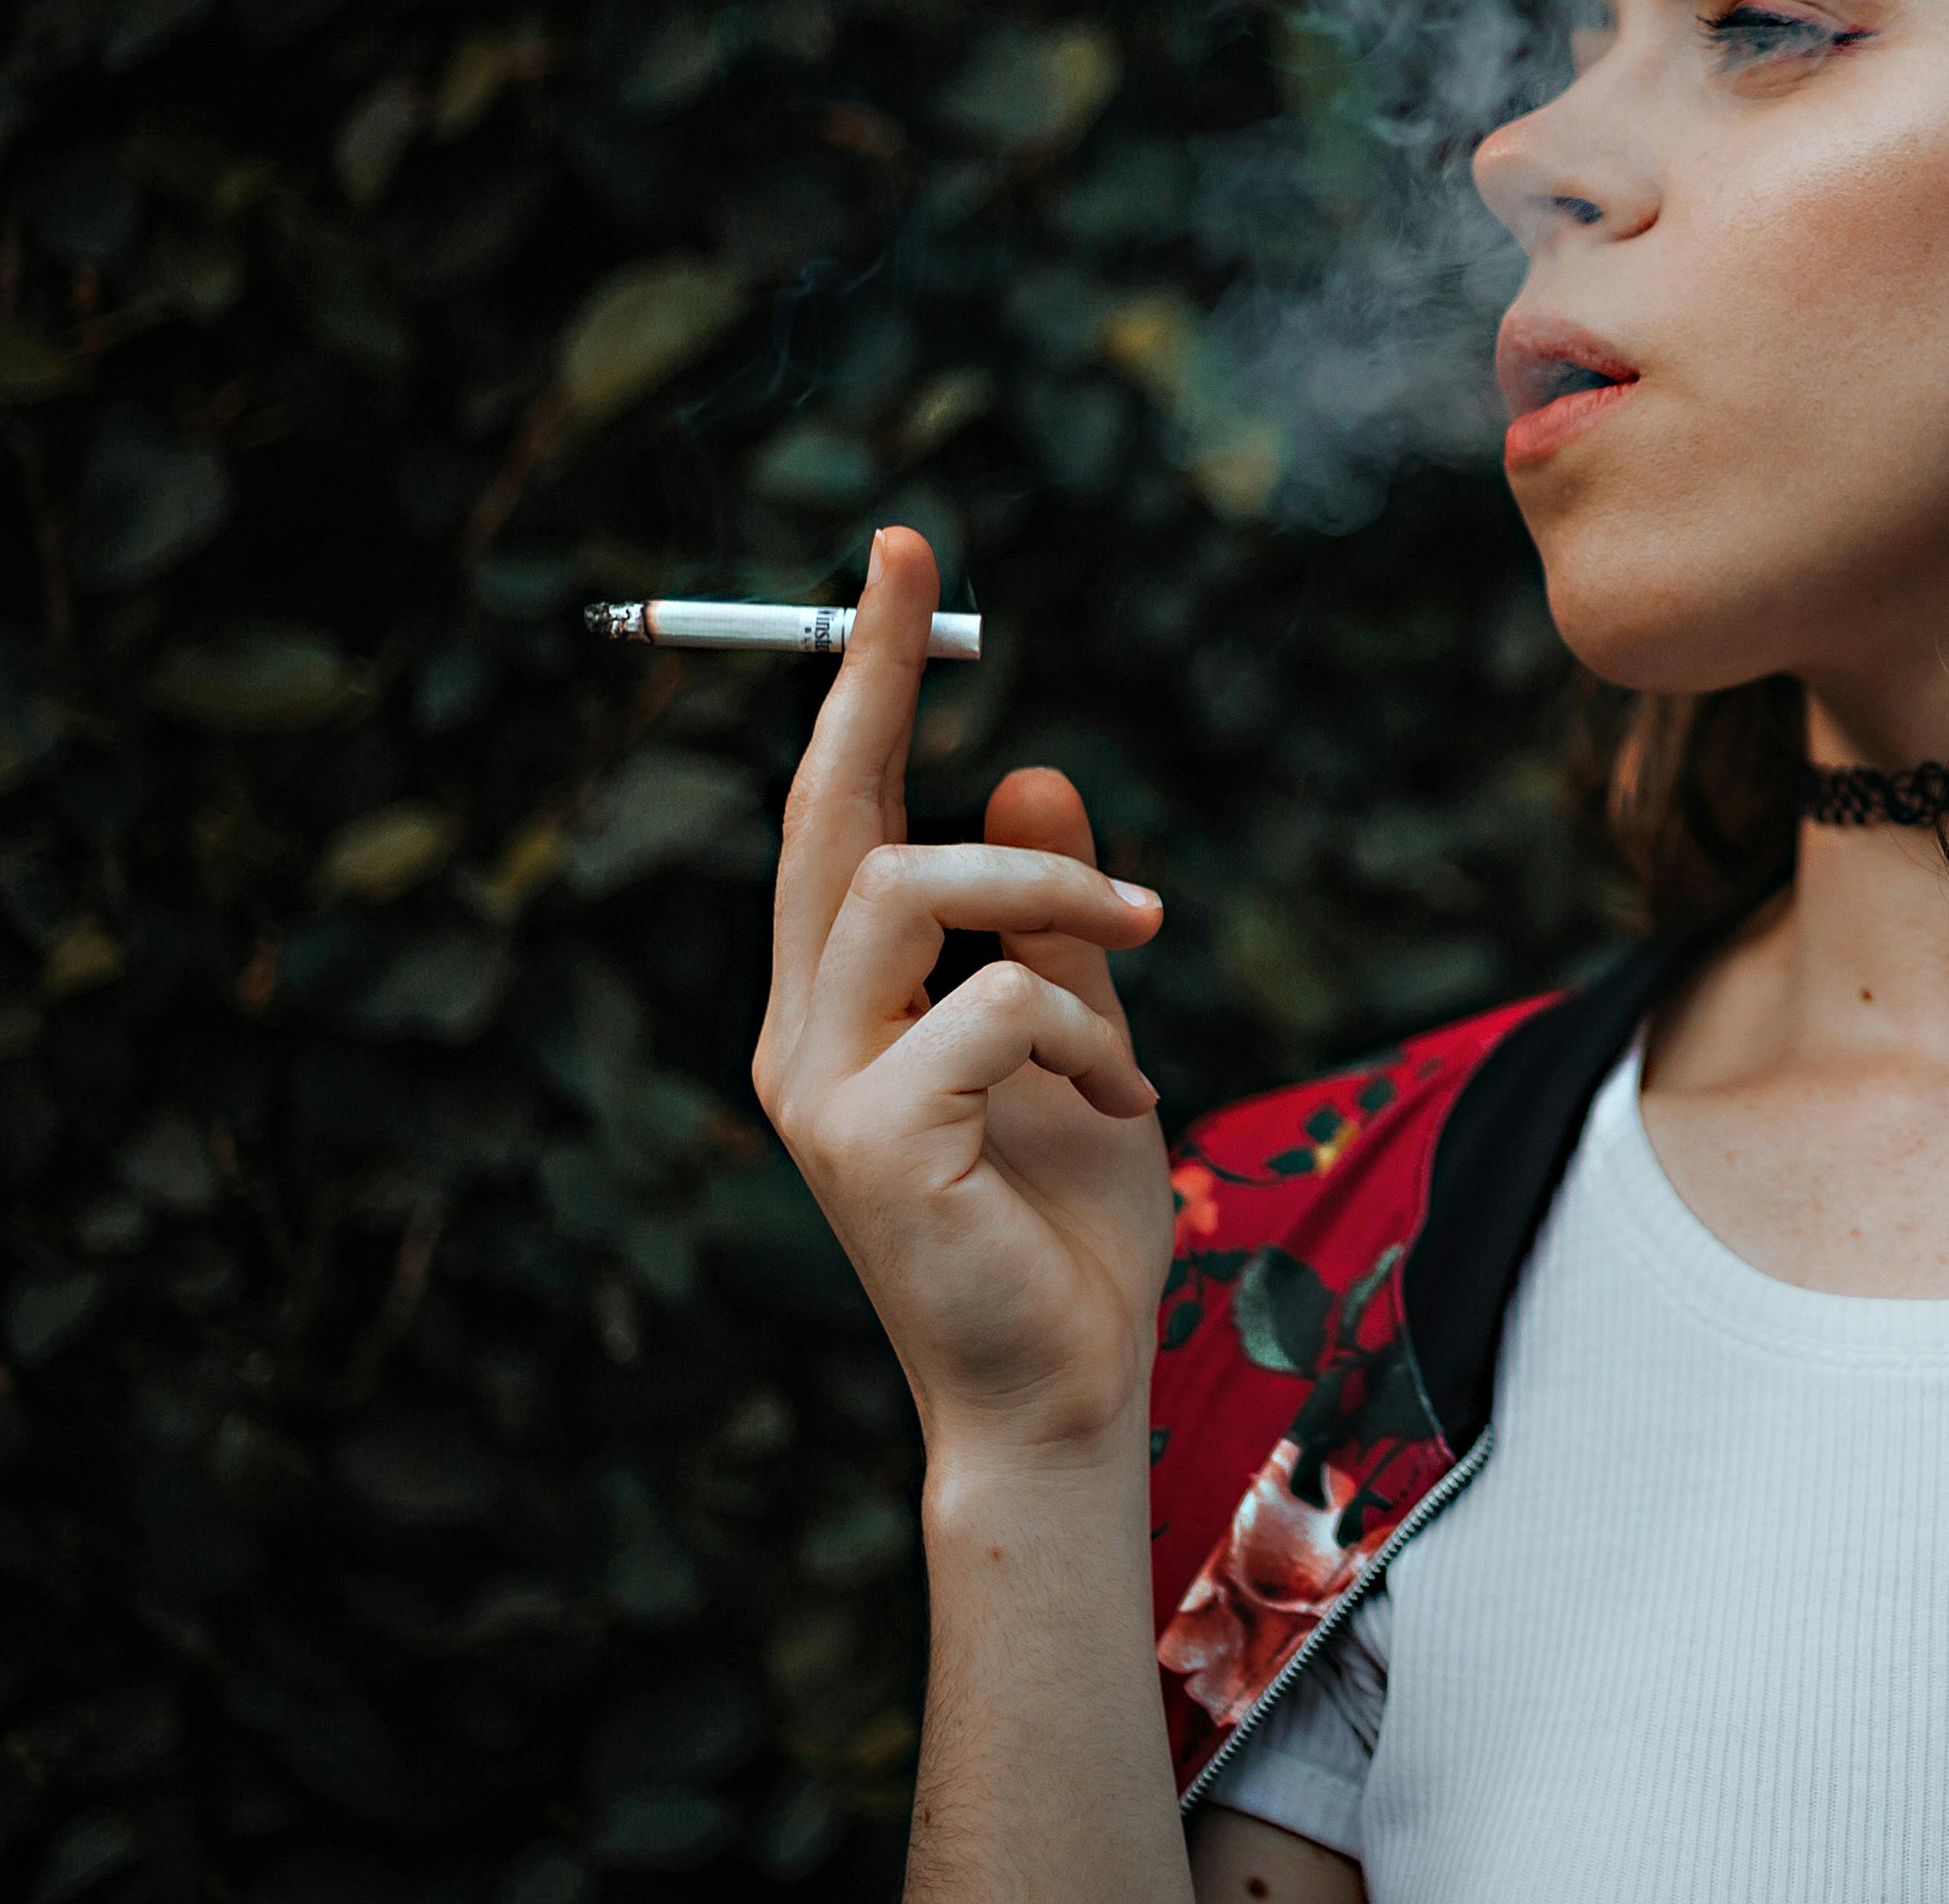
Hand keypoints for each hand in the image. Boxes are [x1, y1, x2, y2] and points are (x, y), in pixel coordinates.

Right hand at [755, 527, 1175, 1469]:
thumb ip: (1046, 920)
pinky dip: (1082, 1029)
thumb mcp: (1080, 1034)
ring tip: (1145, 948)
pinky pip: (992, 1001)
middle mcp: (803, 1032)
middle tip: (915, 565)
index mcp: (843, 1003)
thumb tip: (1024, 771)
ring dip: (1053, 897)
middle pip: (825, 814)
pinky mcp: (866, 1140)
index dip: (861, 680)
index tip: (897, 560)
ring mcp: (821, 1087)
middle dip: (871, 674)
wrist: (1066, 1388)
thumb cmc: (1067, 1225)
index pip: (835, 812)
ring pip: (913, 884)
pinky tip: (1121, 1105)